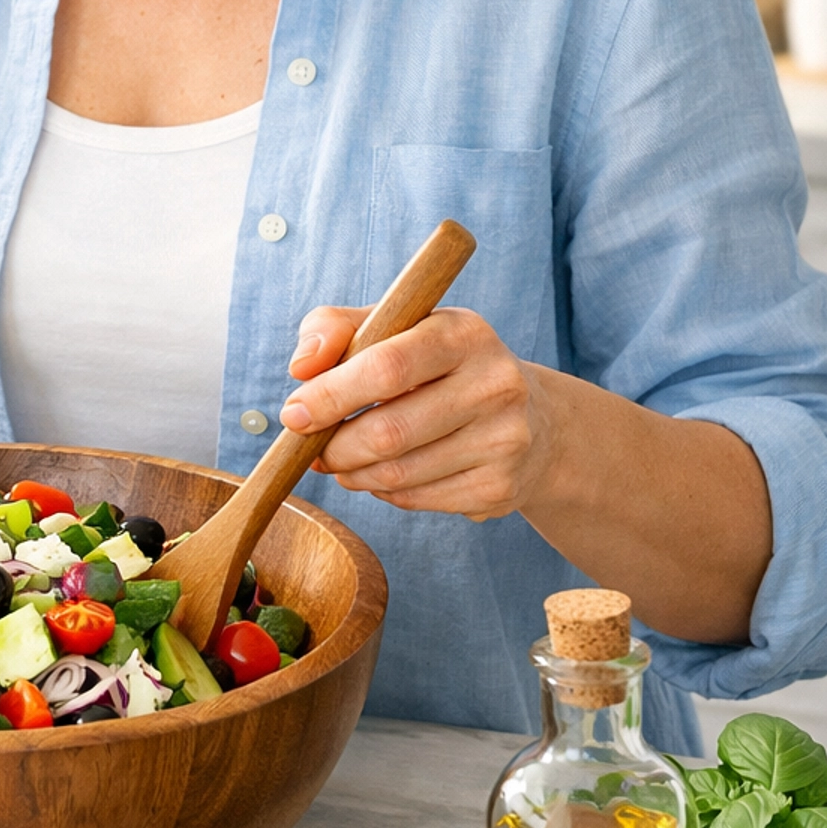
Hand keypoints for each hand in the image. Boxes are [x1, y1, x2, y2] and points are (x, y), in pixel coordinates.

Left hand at [278, 305, 553, 522]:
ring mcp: (504, 440)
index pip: (387, 367)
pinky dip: (384, 492)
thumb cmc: (439, 366)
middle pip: (388, 432)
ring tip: (340, 461)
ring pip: (397, 473)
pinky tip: (382, 474)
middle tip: (309, 447)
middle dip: (334, 446)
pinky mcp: (500, 487)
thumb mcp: (396, 327)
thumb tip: (302, 366)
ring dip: (352, 473)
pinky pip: (416, 500)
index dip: (330, 395)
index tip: (294, 414)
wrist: (532, 419)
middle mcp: (495, 384)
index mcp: (464, 333)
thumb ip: (337, 329)